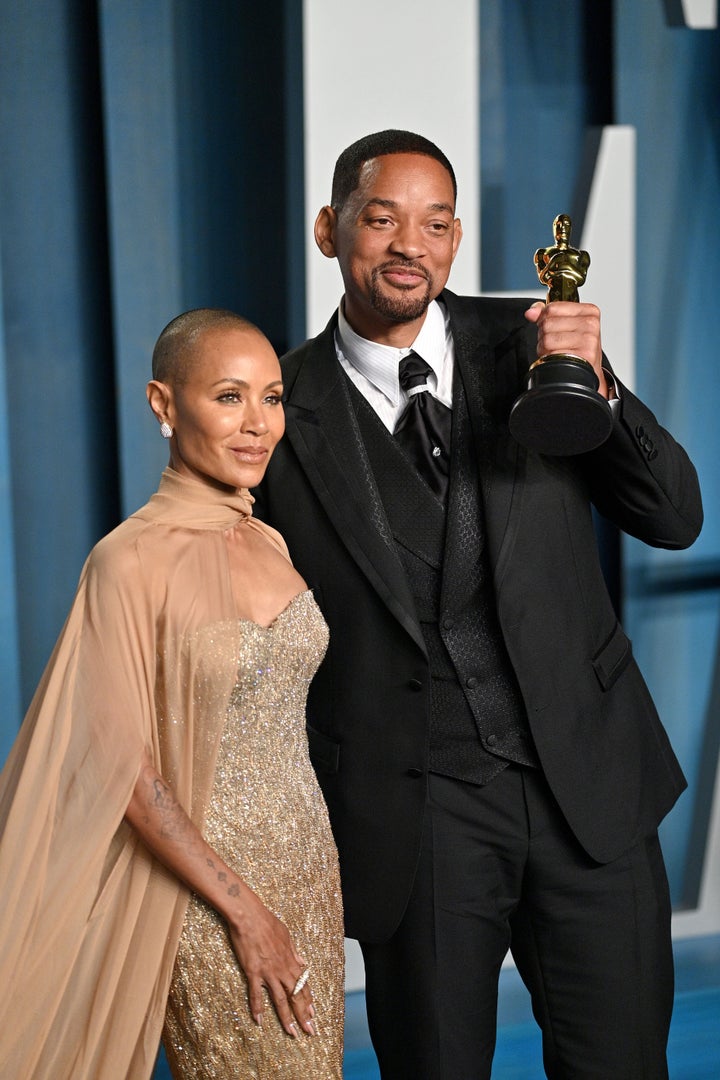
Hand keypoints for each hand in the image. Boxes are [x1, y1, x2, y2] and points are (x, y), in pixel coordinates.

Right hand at [227, 887, 316, 1037]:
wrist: (250, 916)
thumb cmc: (268, 922)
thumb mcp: (287, 936)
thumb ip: (294, 952)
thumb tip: (302, 962)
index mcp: (290, 960)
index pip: (303, 985)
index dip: (308, 1001)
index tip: (313, 1014)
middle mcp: (282, 969)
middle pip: (295, 996)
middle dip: (303, 1015)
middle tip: (310, 1031)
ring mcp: (268, 972)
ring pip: (280, 1000)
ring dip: (286, 1018)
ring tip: (292, 1033)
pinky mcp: (253, 972)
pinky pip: (256, 994)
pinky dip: (257, 1008)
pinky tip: (259, 1021)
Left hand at [525, 300, 608, 398]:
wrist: (589, 371)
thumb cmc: (578, 348)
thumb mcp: (567, 325)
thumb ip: (546, 314)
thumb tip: (531, 312)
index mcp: (589, 311)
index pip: (552, 308)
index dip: (544, 319)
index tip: (553, 328)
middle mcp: (590, 324)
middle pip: (547, 323)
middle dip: (544, 335)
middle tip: (556, 343)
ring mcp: (588, 339)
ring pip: (547, 339)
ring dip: (545, 349)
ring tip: (558, 351)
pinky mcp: (583, 355)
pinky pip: (552, 354)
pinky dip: (550, 358)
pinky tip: (559, 359)